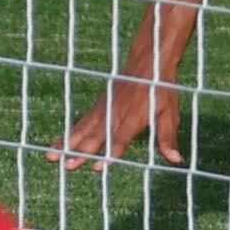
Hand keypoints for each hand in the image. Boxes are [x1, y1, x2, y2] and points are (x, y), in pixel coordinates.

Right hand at [59, 55, 187, 170]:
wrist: (148, 61)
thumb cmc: (161, 90)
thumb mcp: (170, 113)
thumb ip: (168, 138)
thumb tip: (177, 160)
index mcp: (134, 116)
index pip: (120, 138)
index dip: (110, 152)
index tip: (97, 167)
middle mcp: (116, 113)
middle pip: (97, 136)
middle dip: (82, 152)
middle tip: (68, 167)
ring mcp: (105, 108)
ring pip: (84, 129)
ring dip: (68, 144)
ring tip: (53, 157)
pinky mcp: (99, 106)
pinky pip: (82, 122)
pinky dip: (69, 134)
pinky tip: (58, 145)